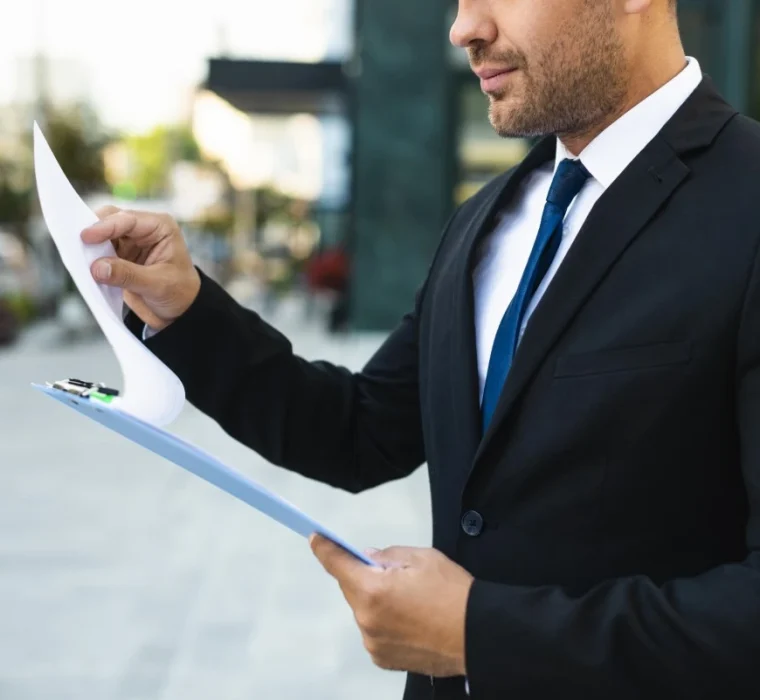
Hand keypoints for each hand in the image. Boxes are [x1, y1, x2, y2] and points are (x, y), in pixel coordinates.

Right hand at [81, 206, 200, 330]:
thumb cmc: (179, 292)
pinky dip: (90, 256)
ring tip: (77, 255)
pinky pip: (99, 250)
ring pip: (101, 234)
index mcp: (160, 227)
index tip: (86, 237)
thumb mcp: (157, 285)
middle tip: (76, 244)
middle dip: (94, 231)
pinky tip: (83, 263)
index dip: (105, 227)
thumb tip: (97, 268)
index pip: (128, 220)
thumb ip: (127, 275)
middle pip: (111, 220)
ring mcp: (130, 240)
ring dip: (90, 244)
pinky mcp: (119, 254)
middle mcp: (144, 228)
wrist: (178, 310)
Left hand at [310, 534, 473, 677]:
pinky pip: (375, 631)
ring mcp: (373, 643)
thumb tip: (368, 559)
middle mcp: (366, 619)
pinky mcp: (383, 659)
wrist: (478, 635)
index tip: (316, 538)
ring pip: (365, 611)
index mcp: (372, 590)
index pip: (338, 564)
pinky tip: (411, 620)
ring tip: (411, 602)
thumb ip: (387, 556)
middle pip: (353, 589)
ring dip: (377, 602)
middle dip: (366, 578)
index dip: (325, 548)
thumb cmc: (453, 593)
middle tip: (395, 574)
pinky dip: (385, 622)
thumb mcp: (421, 558)